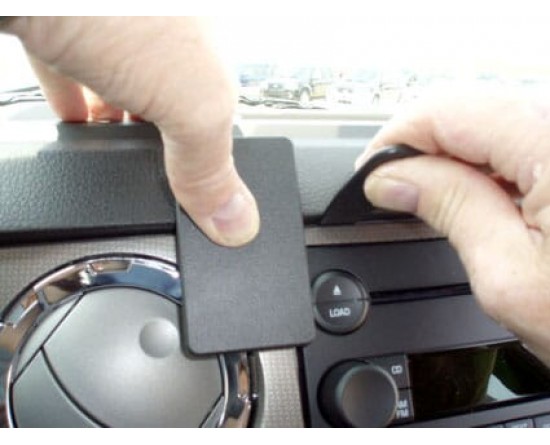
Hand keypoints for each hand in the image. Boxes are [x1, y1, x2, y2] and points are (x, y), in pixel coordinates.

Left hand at [2, 17, 258, 246]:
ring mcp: (101, 18)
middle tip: (162, 173)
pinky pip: (64, 62)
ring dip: (117, 116)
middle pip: (169, 86)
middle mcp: (156, 22)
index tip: (206, 182)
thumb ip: (211, 163)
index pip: (220, 96)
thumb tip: (238, 222)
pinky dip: (69, 97)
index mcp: (201, 35)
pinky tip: (68, 120)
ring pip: (119, 73)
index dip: (217, 142)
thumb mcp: (187, 97)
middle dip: (165, 132)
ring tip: (116, 152)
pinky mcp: (46, 19)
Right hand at [357, 86, 549, 365]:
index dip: (395, 139)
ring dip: (450, 157)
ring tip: (433, 200)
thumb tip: (389, 179)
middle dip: (418, 148)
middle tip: (394, 192)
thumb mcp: (510, 276)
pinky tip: (476, 197)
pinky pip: (517, 138)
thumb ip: (448, 209)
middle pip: (467, 108)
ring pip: (489, 121)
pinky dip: (482, 163)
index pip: (447, 111)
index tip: (370, 175)